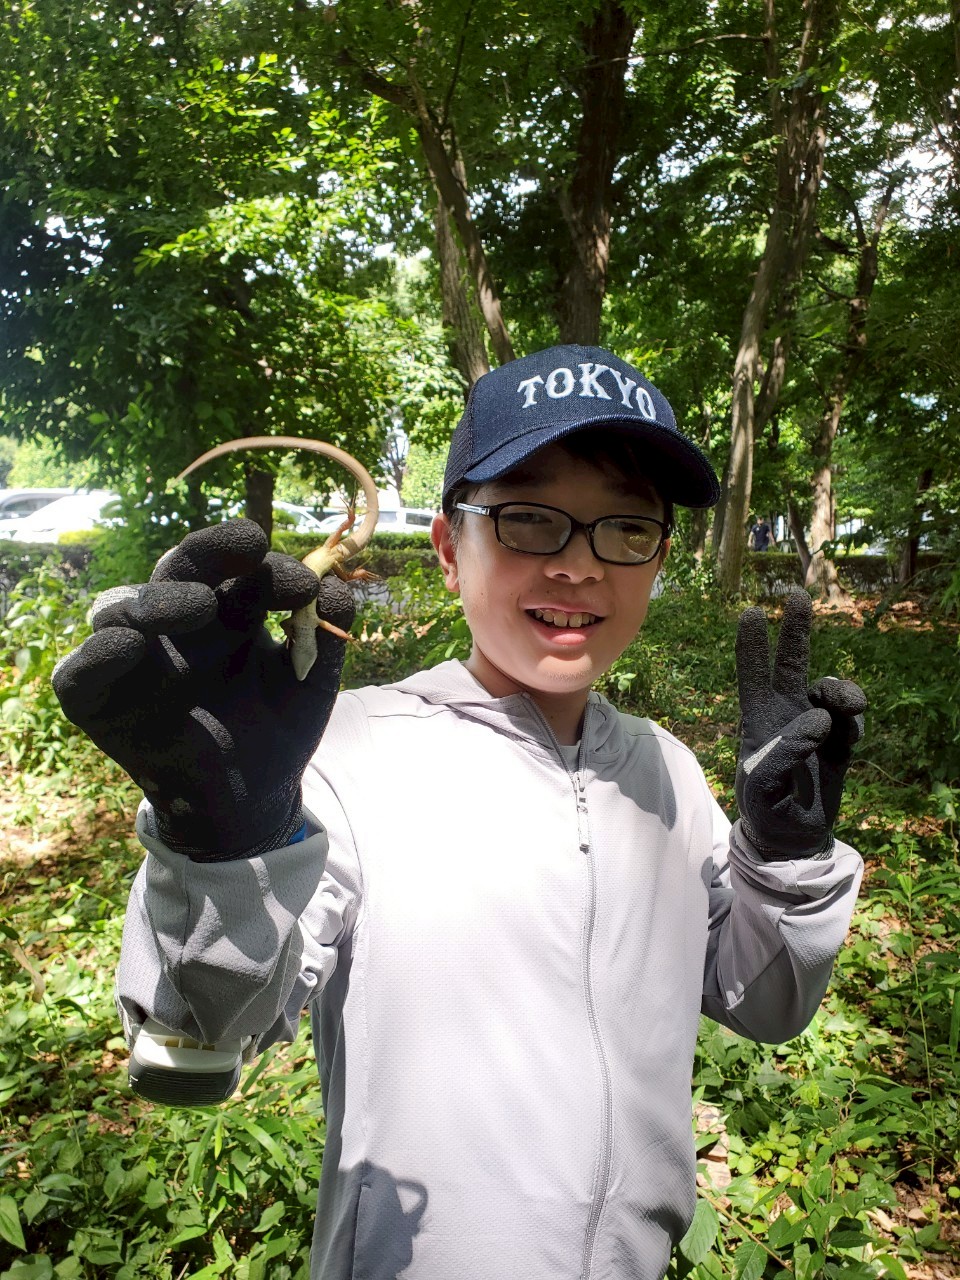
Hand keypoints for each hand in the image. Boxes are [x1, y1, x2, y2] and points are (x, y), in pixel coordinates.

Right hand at [52, 519, 353, 860]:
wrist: (250, 800)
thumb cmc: (276, 728)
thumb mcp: (311, 683)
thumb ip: (326, 637)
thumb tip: (337, 588)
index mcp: (226, 609)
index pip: (236, 567)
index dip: (266, 564)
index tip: (305, 582)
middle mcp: (177, 623)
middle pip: (178, 569)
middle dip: (209, 553)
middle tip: (247, 552)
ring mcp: (135, 659)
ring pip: (122, 609)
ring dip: (157, 600)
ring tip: (198, 605)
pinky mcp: (100, 703)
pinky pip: (79, 675)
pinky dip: (96, 657)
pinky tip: (126, 646)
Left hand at [734, 591, 865, 859]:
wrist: (795, 836)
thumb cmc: (766, 810)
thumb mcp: (761, 786)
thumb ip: (783, 752)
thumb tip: (818, 719)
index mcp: (758, 720)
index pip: (752, 675)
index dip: (752, 644)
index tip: (751, 612)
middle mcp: (786, 713)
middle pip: (791, 663)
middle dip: (794, 629)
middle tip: (796, 595)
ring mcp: (815, 725)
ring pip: (830, 689)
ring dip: (841, 690)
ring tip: (851, 706)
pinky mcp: (839, 741)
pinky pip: (851, 719)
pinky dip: (854, 720)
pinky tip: (848, 738)